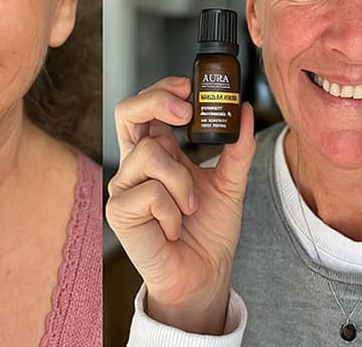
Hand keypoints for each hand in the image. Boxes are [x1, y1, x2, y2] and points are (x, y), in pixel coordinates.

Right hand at [105, 76, 255, 334]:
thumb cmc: (208, 231)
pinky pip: (151, 192)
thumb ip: (236, 148)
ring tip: (189, 208)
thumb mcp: (229, 182)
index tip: (191, 87)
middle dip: (156, 101)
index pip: (146, 106)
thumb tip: (242, 109)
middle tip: (185, 112)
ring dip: (182, 182)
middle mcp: (134, 163)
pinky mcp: (119, 210)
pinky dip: (174, 211)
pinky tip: (174, 228)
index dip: (162, 89)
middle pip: (126, 111)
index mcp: (157, 151)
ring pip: (150, 154)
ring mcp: (123, 186)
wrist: (204, 274)